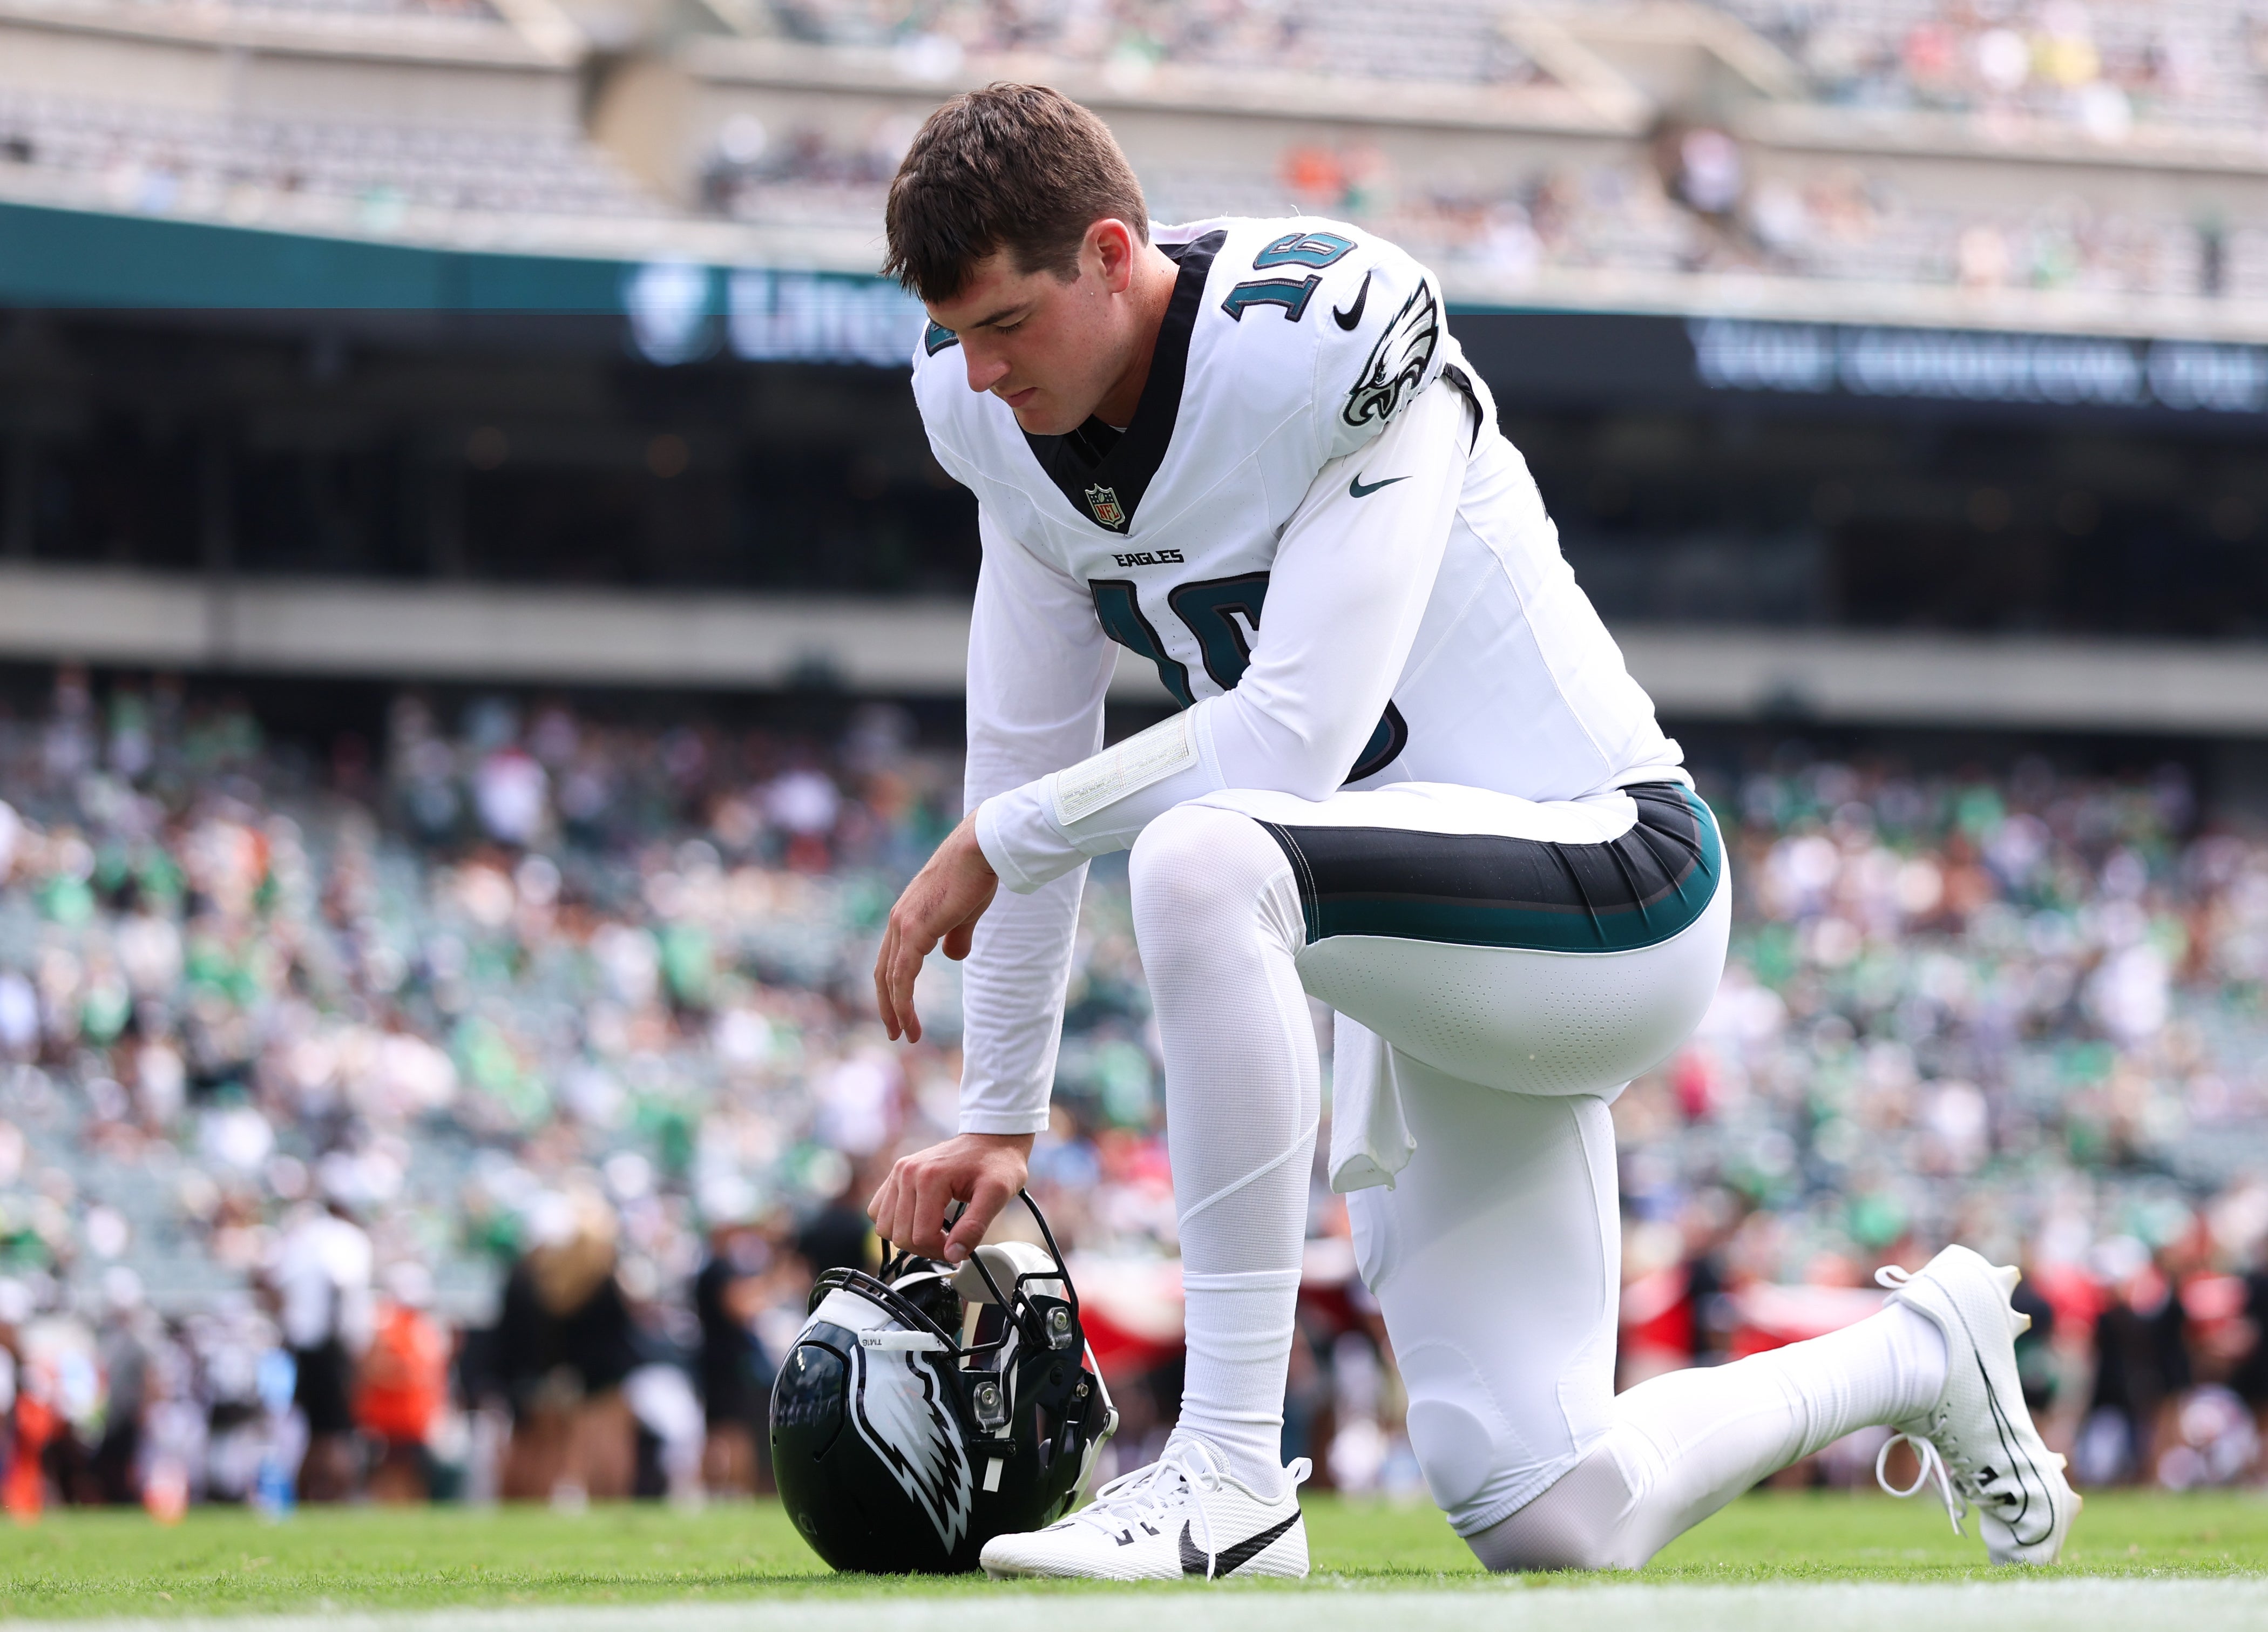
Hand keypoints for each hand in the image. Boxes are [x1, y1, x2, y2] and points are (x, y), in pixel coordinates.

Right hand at [868, 1132, 1033, 1261]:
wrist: (992, 1137)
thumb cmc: (998, 1163)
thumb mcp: (996, 1195)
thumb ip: (974, 1227)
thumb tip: (953, 1255)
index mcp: (930, 1177)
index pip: (921, 1235)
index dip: (942, 1251)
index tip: (961, 1248)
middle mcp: (907, 1172)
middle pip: (901, 1235)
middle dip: (927, 1248)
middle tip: (951, 1243)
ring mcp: (898, 1172)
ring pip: (885, 1227)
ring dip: (909, 1238)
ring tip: (935, 1233)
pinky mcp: (896, 1174)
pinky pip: (879, 1210)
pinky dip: (896, 1223)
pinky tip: (919, 1220)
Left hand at [874, 814, 997, 1042]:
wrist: (981, 849)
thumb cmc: (977, 875)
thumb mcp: (965, 913)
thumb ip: (956, 936)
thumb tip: (953, 957)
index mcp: (906, 915)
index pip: (891, 959)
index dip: (894, 988)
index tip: (901, 1013)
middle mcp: (897, 920)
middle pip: (883, 972)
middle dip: (888, 1006)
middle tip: (895, 1032)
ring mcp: (903, 924)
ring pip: (890, 978)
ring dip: (896, 1010)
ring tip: (904, 1035)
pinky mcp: (914, 929)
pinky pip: (903, 975)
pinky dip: (903, 1001)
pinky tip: (909, 1020)